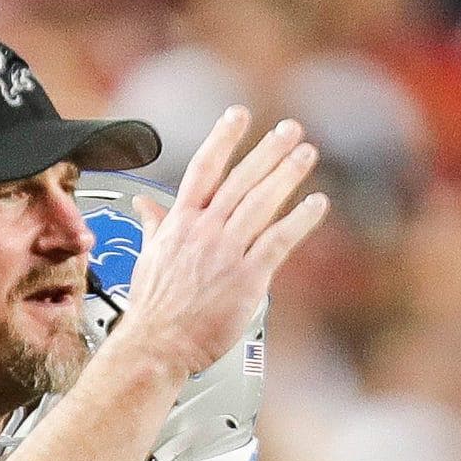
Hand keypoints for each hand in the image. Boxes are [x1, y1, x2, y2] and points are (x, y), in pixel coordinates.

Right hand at [111, 107, 327, 375]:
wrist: (157, 345)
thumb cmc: (153, 308)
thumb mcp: (148, 255)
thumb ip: (154, 224)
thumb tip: (145, 203)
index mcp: (180, 223)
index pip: (204, 169)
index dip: (222, 139)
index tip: (239, 115)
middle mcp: (205, 231)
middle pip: (241, 179)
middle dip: (268, 150)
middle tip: (290, 129)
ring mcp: (226, 252)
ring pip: (261, 202)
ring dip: (287, 174)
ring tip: (306, 153)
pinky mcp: (247, 277)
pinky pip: (279, 240)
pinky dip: (299, 219)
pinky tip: (316, 203)